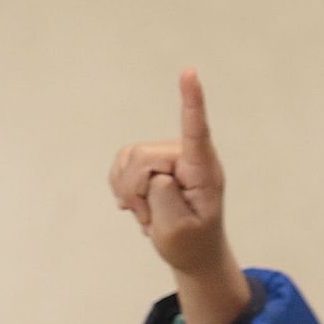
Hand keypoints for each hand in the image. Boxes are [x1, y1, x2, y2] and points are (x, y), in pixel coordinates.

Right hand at [108, 69, 248, 323]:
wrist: (191, 251)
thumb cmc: (191, 243)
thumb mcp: (179, 230)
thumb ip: (167, 199)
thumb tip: (155, 175)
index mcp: (204, 171)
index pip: (196, 132)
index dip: (191, 103)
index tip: (189, 73)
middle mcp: (187, 155)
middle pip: (143, 157)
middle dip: (136, 192)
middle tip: (149, 219)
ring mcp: (167, 155)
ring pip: (128, 160)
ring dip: (129, 192)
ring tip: (148, 213)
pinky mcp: (150, 160)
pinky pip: (120, 163)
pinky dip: (121, 186)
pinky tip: (137, 204)